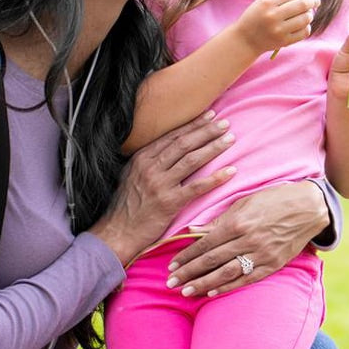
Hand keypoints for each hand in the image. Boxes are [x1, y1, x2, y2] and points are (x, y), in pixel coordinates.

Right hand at [89, 111, 236, 265]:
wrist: (118, 232)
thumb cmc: (126, 206)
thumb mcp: (130, 176)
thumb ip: (146, 161)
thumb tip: (165, 148)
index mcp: (141, 158)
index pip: (172, 136)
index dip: (192, 125)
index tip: (209, 116)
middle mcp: (150, 167)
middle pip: (184, 144)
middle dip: (206, 131)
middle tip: (225, 123)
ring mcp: (160, 184)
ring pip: (192, 160)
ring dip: (213, 148)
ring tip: (230, 139)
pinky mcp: (169, 202)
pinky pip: (197, 187)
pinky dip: (215, 178)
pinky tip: (230, 171)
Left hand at [166, 181, 329, 296]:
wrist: (309, 207)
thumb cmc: (272, 200)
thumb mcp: (243, 203)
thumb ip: (217, 220)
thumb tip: (192, 230)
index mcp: (238, 222)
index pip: (205, 243)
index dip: (187, 256)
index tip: (171, 265)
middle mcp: (248, 240)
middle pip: (212, 260)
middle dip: (189, 273)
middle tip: (170, 283)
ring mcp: (262, 254)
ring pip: (226, 273)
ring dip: (204, 283)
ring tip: (186, 292)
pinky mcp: (273, 264)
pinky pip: (247, 279)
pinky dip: (229, 286)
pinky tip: (212, 292)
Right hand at [234, 0, 320, 55]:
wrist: (245, 40)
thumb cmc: (257, 17)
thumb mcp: (264, 2)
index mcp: (268, 2)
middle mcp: (273, 16)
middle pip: (303, 5)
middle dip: (313, 1)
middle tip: (316, 1)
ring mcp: (278, 30)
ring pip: (305, 19)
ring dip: (310, 15)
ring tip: (306, 14)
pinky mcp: (283, 42)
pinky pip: (304, 32)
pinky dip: (307, 27)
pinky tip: (302, 25)